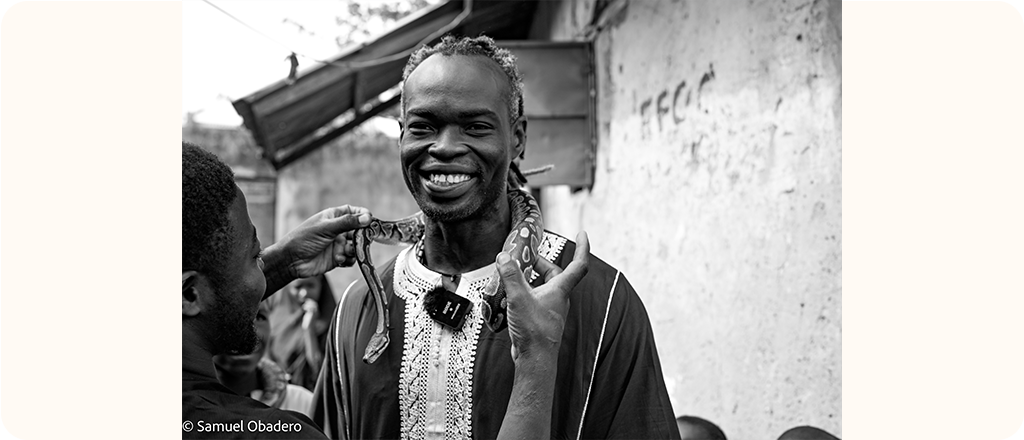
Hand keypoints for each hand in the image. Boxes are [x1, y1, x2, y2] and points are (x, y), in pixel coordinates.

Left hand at [263, 205, 370, 292]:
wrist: (291, 261)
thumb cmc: (304, 239)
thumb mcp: (326, 228)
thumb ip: (347, 222)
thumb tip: (367, 217)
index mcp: (333, 217)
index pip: (353, 212)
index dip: (362, 214)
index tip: (370, 220)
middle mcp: (337, 230)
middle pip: (358, 230)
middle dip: (361, 236)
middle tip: (360, 240)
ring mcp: (338, 244)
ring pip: (356, 246)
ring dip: (353, 250)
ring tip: (343, 252)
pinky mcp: (337, 257)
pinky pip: (351, 258)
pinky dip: (347, 259)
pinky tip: (338, 259)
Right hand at [497, 231, 589, 361]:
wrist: (535, 359)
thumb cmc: (534, 332)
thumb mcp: (519, 298)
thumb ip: (510, 276)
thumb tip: (503, 257)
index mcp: (560, 290)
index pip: (578, 265)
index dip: (582, 247)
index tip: (581, 233)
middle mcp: (558, 298)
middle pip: (554, 273)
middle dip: (541, 262)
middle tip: (526, 256)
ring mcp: (550, 309)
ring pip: (543, 286)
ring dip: (530, 278)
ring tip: (513, 274)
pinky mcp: (540, 318)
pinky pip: (535, 299)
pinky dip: (525, 292)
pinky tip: (510, 296)